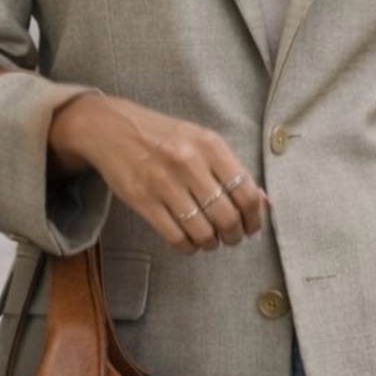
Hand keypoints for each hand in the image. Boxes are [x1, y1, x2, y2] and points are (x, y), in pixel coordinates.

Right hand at [49, 93, 268, 254]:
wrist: (111, 129)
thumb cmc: (161, 136)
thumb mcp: (200, 141)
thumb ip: (231, 169)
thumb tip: (263, 203)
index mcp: (210, 146)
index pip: (246, 192)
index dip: (254, 218)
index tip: (251, 228)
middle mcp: (189, 163)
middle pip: (227, 216)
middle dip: (234, 235)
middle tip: (230, 238)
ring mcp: (164, 183)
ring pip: (202, 231)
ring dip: (211, 243)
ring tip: (209, 241)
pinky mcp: (143, 201)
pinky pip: (175, 236)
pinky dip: (187, 247)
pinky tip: (189, 243)